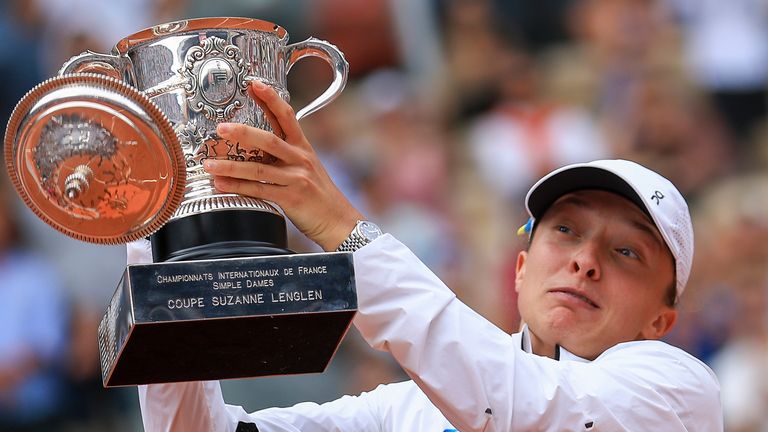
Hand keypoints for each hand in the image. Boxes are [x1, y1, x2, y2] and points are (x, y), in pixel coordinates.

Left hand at [202, 80, 363, 250]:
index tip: (253, 84)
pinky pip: (259, 190)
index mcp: (303, 148)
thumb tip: (258, 145)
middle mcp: (300, 159)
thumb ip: (285, 154)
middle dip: (243, 132)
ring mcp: (296, 178)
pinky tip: (222, 185)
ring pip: (258, 168)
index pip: (286, 116)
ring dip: (230, 166)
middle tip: (221, 128)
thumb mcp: (307, 168)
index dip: (270, 99)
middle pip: (269, 139)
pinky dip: (238, 188)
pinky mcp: (291, 198)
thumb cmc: (319, 196)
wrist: (338, 221)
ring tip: (209, 165)